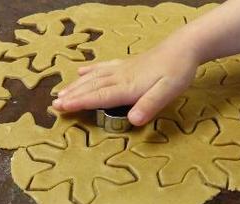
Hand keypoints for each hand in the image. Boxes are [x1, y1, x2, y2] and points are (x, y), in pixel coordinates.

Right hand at [53, 40, 199, 125]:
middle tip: (53, 104)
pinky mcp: (126, 64)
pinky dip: (89, 70)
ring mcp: (122, 69)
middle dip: (71, 96)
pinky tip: (80, 72)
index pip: (98, 96)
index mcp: (127, 86)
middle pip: (91, 87)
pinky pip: (103, 67)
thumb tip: (132, 121)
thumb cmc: (177, 71)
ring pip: (93, 78)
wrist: (186, 46)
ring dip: (75, 86)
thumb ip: (149, 105)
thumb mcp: (168, 91)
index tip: (60, 108)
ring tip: (60, 93)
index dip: (79, 103)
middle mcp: (120, 77)